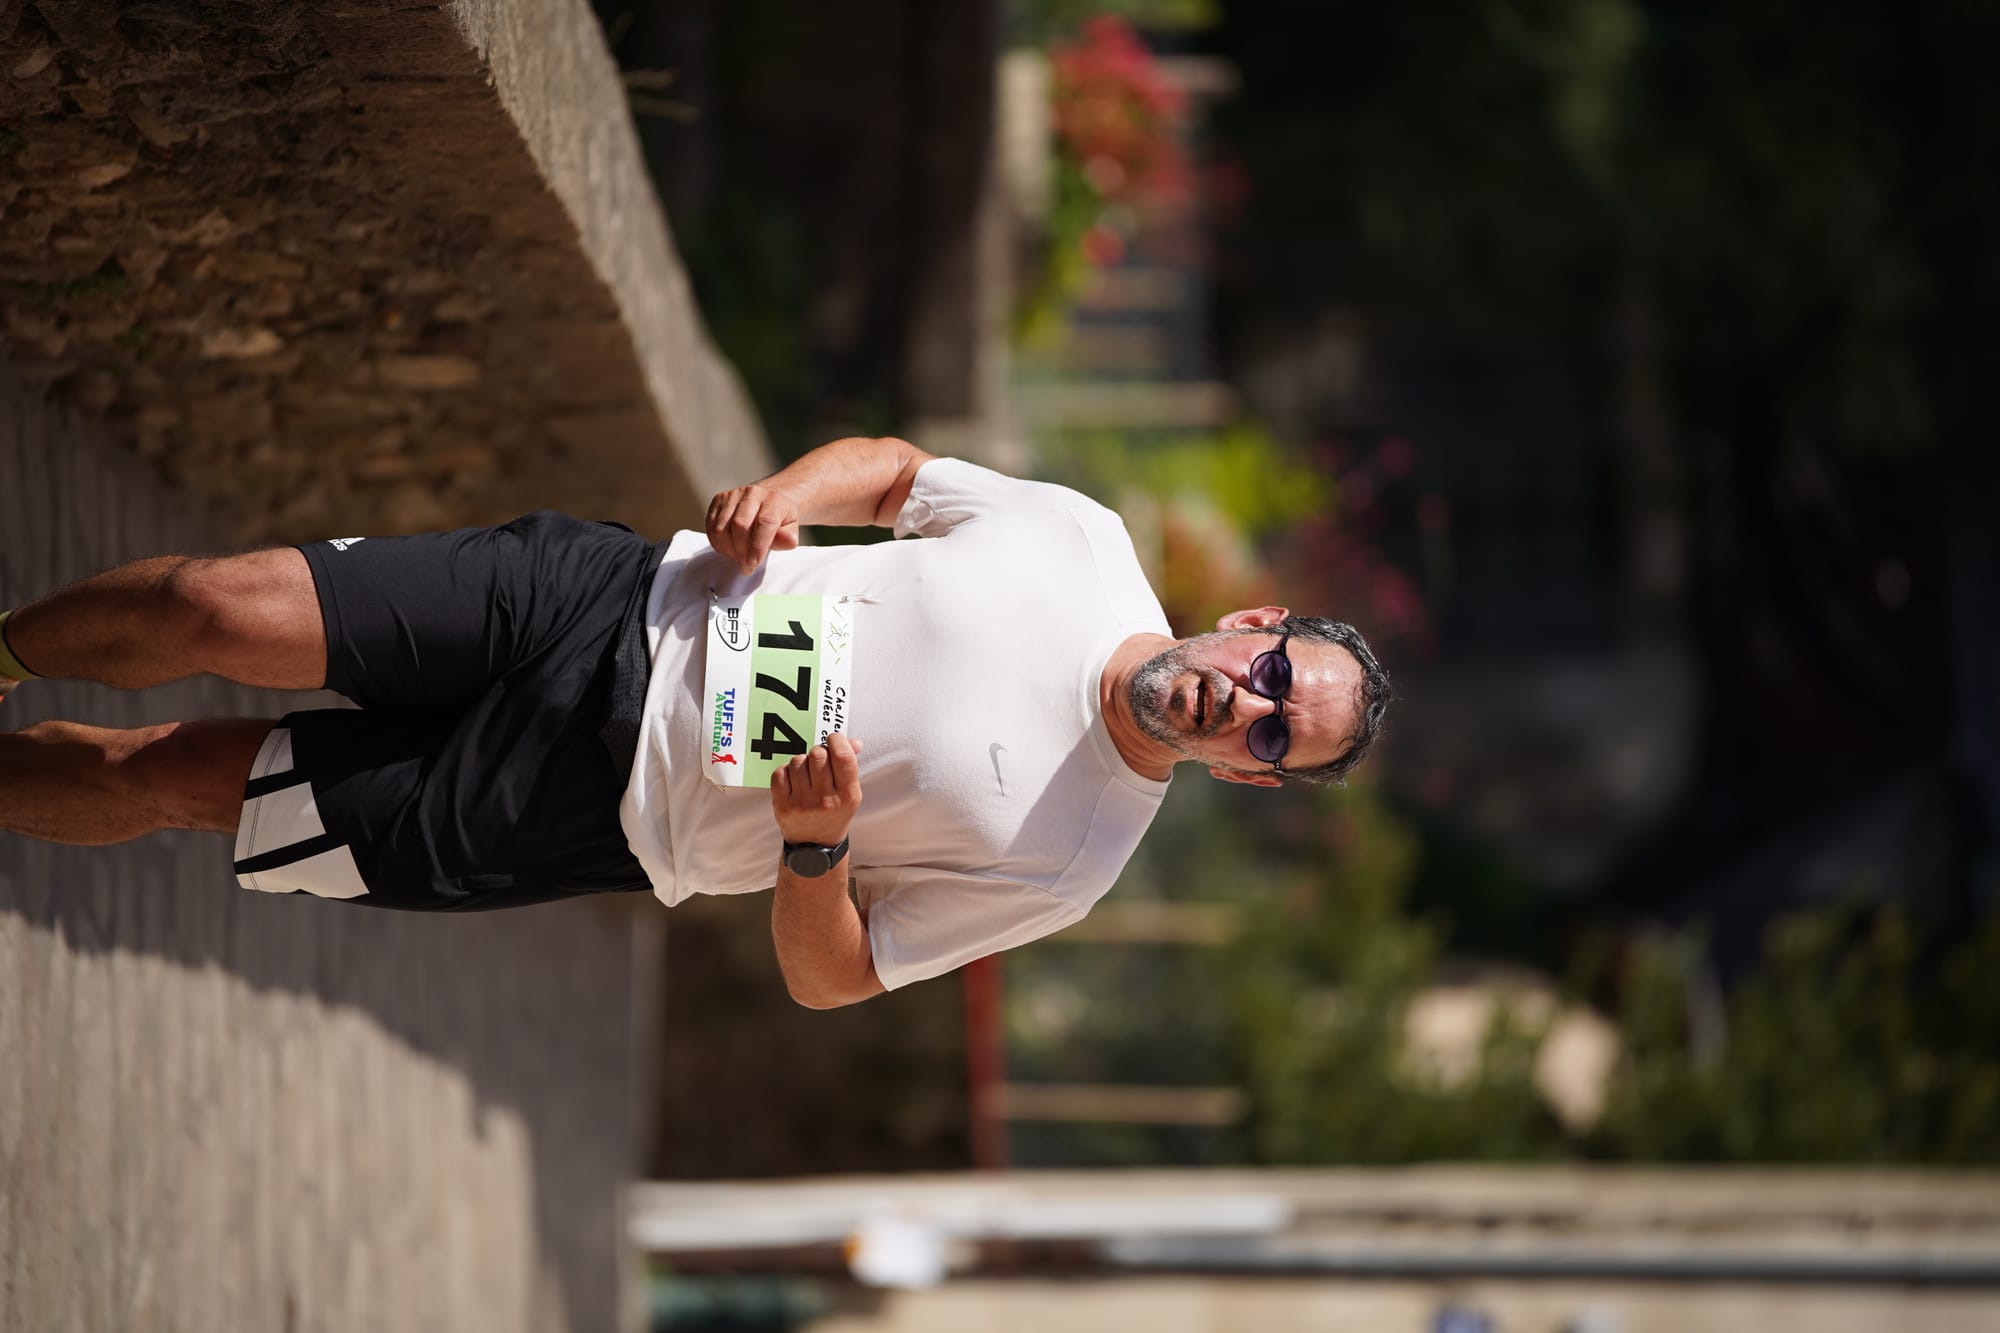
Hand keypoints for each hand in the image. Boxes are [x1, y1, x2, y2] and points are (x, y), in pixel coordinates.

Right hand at [706, 482, 801, 574]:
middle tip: (746, 567)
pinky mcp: (718, 500)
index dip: (758, 546)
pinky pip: (711, 526)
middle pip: (740, 525)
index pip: (764, 522)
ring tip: (738, 557)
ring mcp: (733, 495)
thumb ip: (787, 538)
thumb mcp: (790, 530)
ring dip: (728, 549)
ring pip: (722, 528)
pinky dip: (718, 543)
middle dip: (741, 551)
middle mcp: (753, 493)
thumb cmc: (778, 520)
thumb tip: (788, 541)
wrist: (765, 502)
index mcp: (774, 500)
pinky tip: (729, 548)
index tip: (753, 563)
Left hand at [771, 733, 863, 847]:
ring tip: (807, 774)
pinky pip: (780, 773)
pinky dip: (786, 772)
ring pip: (797, 761)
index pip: (842, 756)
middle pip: (818, 755)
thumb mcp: (849, 793)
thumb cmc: (834, 813)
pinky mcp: (782, 806)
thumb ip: (850, 765)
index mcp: (847, 796)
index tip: (833, 740)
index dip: (837, 740)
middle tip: (820, 760)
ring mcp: (802, 804)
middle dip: (819, 752)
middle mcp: (826, 801)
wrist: (815, 846)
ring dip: (802, 762)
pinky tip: (793, 781)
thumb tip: (853, 741)